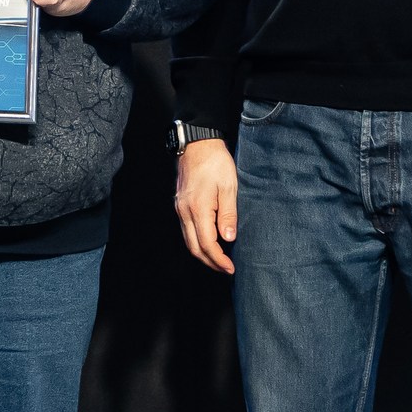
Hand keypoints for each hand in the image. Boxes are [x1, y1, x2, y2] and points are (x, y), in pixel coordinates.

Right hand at [174, 138, 238, 273]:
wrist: (197, 143)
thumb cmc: (216, 162)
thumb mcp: (228, 186)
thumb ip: (228, 214)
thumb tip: (228, 239)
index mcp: (198, 208)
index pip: (207, 244)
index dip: (218, 260)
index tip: (230, 268)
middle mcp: (185, 211)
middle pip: (194, 247)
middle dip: (210, 262)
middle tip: (226, 269)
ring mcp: (180, 208)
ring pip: (188, 240)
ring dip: (203, 253)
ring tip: (219, 259)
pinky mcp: (180, 204)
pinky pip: (186, 229)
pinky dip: (197, 241)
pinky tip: (209, 241)